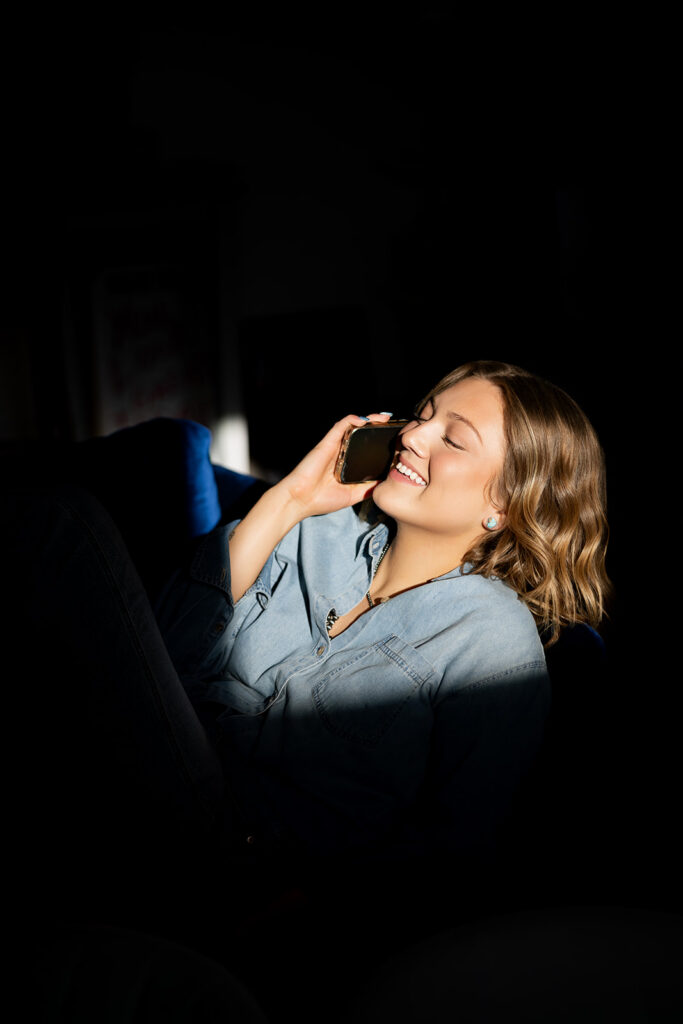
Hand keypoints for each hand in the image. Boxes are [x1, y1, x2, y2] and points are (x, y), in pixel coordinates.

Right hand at [278, 412, 392, 518]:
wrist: (301, 500)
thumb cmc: (322, 499)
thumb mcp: (353, 495)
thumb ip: (368, 488)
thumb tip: (386, 482)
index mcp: (348, 464)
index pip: (367, 448)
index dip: (381, 443)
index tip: (397, 442)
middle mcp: (343, 452)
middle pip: (363, 435)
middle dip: (379, 428)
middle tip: (394, 427)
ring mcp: (335, 446)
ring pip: (354, 426)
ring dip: (370, 420)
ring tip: (384, 418)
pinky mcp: (327, 442)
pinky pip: (341, 426)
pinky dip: (353, 420)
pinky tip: (365, 420)